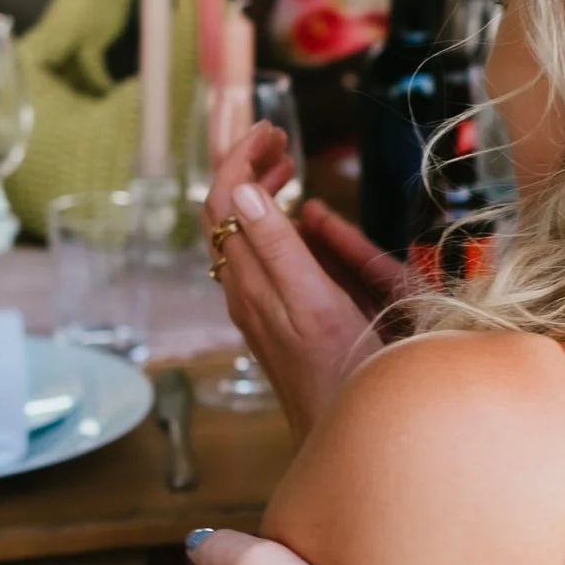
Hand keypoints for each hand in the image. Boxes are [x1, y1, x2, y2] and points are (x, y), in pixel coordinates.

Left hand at [208, 125, 410, 438]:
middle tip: (280, 139)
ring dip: (256, 193)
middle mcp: (243, 289)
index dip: (238, 158)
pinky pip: (255, 256)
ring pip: (238, 235)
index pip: (222, 202)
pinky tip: (297, 223)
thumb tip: (242, 193)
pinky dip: (270, 223)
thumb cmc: (341, 373)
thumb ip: (279, 249)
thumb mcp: (315, 304)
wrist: (339, 434)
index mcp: (251, 279)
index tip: (271, 131)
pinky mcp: (270, 316)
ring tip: (287, 167)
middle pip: (223, 213)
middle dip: (244, 166)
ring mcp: (255, 304)